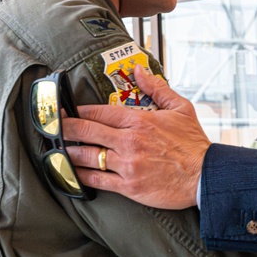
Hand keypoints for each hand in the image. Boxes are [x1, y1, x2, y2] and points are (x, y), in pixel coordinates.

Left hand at [63, 65, 209, 208]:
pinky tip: (71, 172)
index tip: (67, 110)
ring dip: (68, 151)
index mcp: (140, 121)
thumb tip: (139, 70)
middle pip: (86, 131)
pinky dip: (80, 175)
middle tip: (52, 126)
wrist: (205, 176)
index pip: (99, 111)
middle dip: (65, 128)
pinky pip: (96, 180)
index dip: (79, 110)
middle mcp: (129, 142)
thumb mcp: (180, 108)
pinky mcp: (128, 186)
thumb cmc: (194, 143)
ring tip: (57, 149)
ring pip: (86, 156)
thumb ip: (157, 88)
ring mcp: (127, 165)